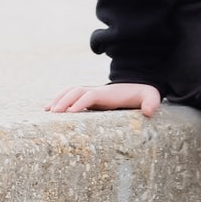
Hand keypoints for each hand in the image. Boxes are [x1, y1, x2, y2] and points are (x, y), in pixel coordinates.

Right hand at [45, 82, 161, 117]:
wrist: (139, 87)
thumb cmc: (144, 95)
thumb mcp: (151, 97)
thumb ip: (151, 103)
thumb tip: (149, 112)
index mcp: (109, 93)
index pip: (91, 95)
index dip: (81, 102)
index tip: (72, 112)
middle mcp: (98, 91)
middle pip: (77, 91)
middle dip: (65, 101)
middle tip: (54, 114)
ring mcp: (92, 93)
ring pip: (70, 92)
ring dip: (59, 99)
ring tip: (48, 111)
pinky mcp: (89, 97)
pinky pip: (70, 96)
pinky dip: (58, 100)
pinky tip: (48, 109)